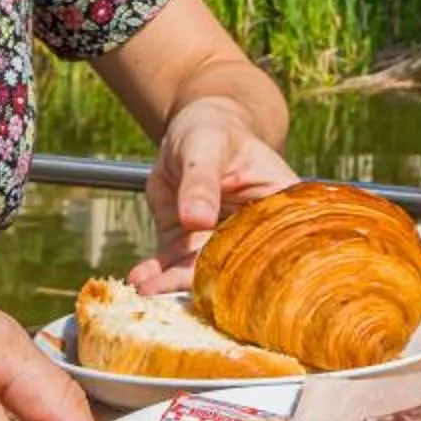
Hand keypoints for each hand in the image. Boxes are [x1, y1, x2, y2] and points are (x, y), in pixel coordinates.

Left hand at [130, 97, 297, 293]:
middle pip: (235, 266)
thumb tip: (197, 218)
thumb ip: (201, 180)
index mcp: (279, 207)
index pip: (273, 246)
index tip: (222, 284)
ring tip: (145, 288)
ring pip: (202, 270)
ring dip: (172, 283)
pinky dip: (157, 273)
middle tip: (169, 290)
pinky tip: (140, 278)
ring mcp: (221, 241)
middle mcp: (255, 232)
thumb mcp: (206, 146)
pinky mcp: (190, 244)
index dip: (252, 270)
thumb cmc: (213, 130)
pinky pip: (175, 264)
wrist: (191, 130)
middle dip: (202, 281)